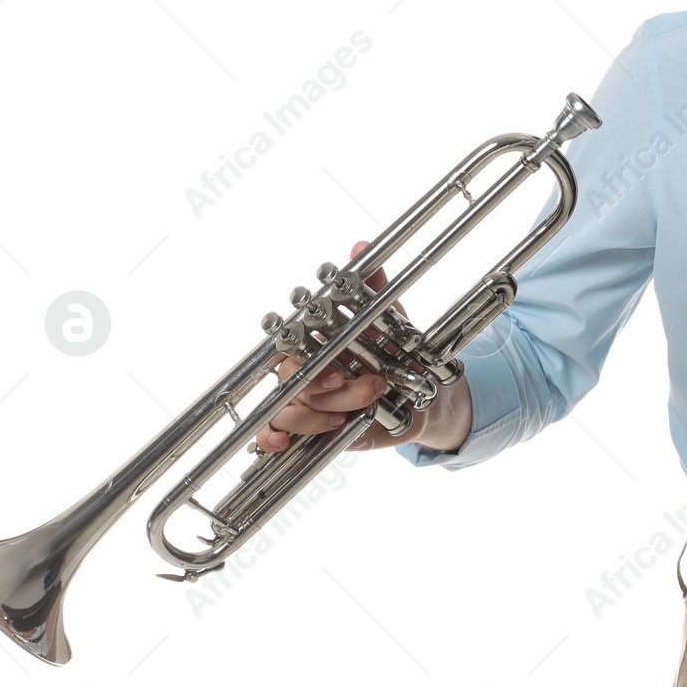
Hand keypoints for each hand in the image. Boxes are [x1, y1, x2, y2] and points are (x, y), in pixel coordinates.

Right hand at [256, 239, 408, 453]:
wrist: (419, 396)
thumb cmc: (394, 352)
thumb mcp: (388, 318)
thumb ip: (372, 286)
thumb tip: (360, 245)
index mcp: (315, 342)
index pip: (289, 343)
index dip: (302, 352)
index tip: (333, 367)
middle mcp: (304, 369)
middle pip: (293, 379)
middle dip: (330, 388)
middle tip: (370, 386)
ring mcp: (301, 399)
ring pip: (286, 409)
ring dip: (321, 414)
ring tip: (363, 406)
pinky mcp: (304, 427)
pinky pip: (268, 433)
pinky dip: (269, 438)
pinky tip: (282, 442)